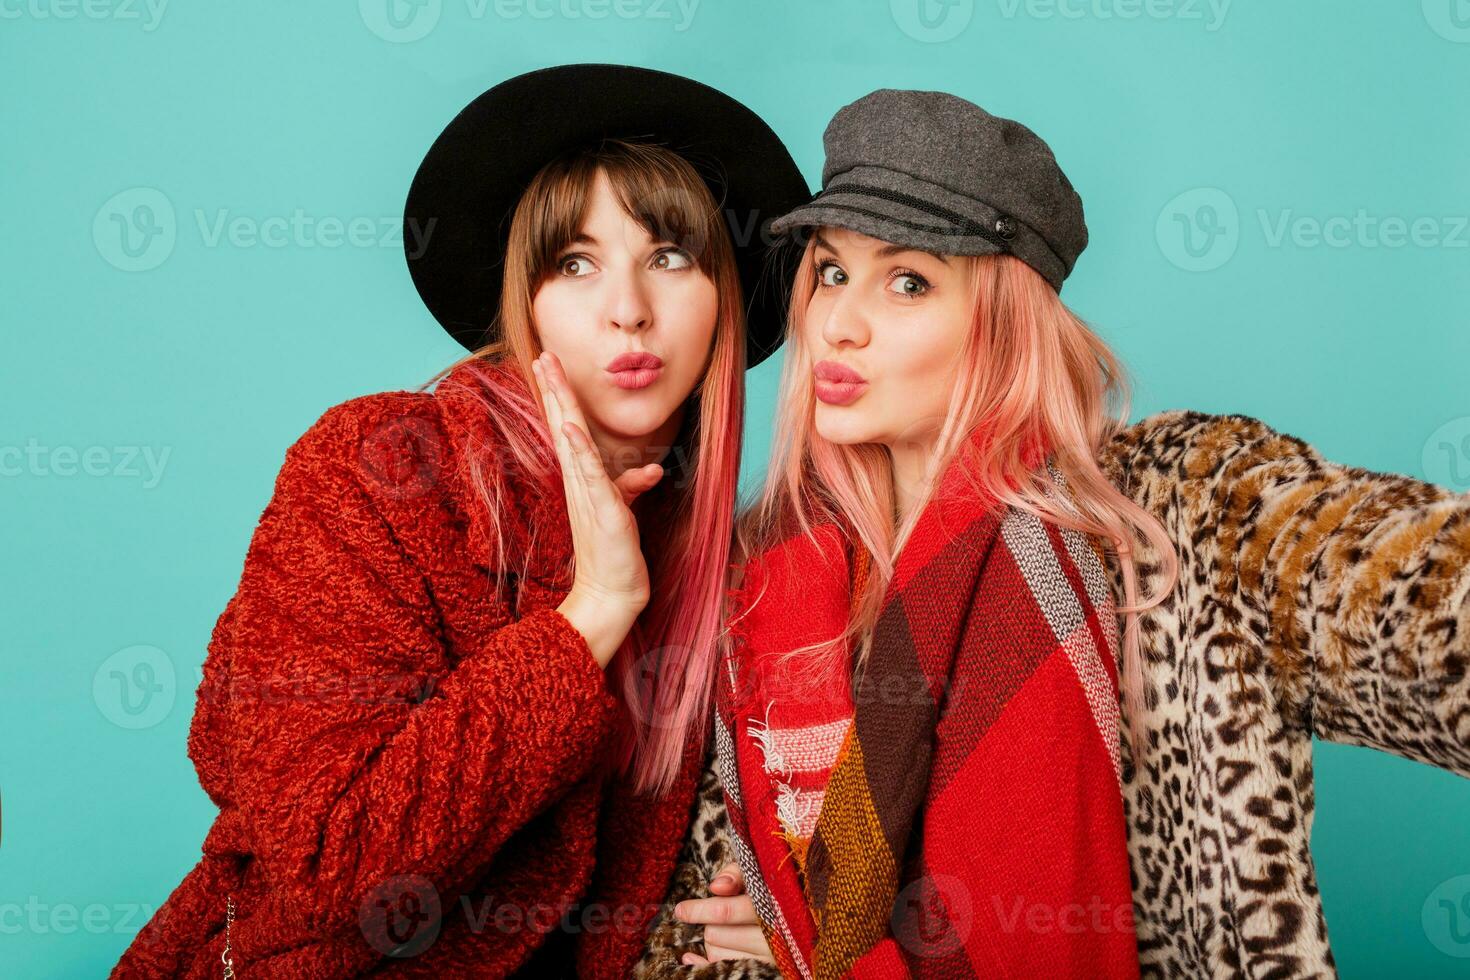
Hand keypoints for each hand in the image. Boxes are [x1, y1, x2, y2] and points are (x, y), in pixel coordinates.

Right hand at [531, 351, 656, 667]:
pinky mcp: (601, 510)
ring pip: (572, 439)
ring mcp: (587, 494)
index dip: (562, 397)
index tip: (551, 365)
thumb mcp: (624, 510)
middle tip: (542, 354)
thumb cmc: (616, 552)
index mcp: (583, 479)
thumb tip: (648, 468)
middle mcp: (579, 481)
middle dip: (555, 389)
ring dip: (562, 405)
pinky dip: (579, 450)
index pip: (570, 429)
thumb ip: (632, 485)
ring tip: (550, 373)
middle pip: (564, 425)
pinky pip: (588, 475)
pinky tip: (571, 429)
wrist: (612, 593)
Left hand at [673, 862, 774, 965]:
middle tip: (717, 915)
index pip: (726, 911)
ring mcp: (771, 958)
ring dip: (715, 939)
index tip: (681, 910)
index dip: (700, 910)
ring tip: (729, 929)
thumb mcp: (762, 874)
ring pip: (716, 952)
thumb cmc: (777, 892)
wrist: (803, 918)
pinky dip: (705, 961)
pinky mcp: (767, 971)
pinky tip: (692, 957)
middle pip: (715, 933)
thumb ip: (738, 873)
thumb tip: (717, 886)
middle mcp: (774, 936)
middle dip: (711, 922)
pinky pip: (722, 968)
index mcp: (773, 905)